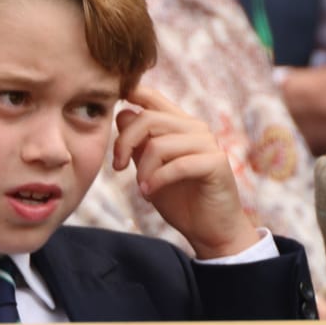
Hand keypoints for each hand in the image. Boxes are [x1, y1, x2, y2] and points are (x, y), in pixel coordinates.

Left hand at [112, 85, 258, 259]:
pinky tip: (150, 193)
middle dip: (124, 144)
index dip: (128, 94)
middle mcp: (194, 128)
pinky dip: (158, 180)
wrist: (210, 230)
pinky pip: (177, 165)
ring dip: (144, 170)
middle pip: (147, 119)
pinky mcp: (216, 162)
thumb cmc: (180, 199)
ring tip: (143, 188)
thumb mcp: (150, 169)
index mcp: (178, 124)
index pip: (151, 95)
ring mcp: (208, 143)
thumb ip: (138, 143)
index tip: (110, 110)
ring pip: (159, 144)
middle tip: (119, 167)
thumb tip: (121, 113)